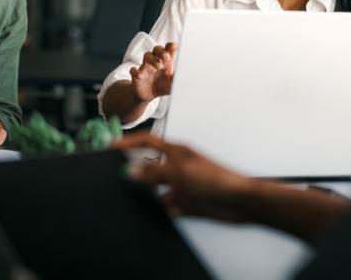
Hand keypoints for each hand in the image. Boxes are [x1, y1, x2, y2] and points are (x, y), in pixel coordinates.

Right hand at [114, 132, 253, 222]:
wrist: (238, 201)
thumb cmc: (216, 178)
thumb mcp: (179, 172)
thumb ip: (153, 172)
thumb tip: (130, 171)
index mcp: (176, 151)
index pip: (147, 141)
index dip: (129, 141)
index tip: (112, 146)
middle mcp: (177, 166)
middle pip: (149, 165)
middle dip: (135, 169)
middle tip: (117, 173)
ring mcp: (181, 184)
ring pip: (156, 188)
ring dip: (147, 192)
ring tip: (135, 195)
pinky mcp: (186, 202)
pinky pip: (167, 206)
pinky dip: (161, 209)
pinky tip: (160, 209)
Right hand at [129, 42, 176, 101]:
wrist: (148, 96)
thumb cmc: (162, 86)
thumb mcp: (172, 84)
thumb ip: (178, 79)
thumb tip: (185, 75)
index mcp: (165, 62)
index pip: (168, 50)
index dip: (170, 46)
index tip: (175, 46)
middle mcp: (155, 61)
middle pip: (157, 49)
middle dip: (162, 51)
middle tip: (167, 58)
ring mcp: (145, 67)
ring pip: (146, 56)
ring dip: (152, 59)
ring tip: (159, 66)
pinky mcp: (137, 75)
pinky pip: (133, 70)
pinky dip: (135, 71)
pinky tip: (139, 74)